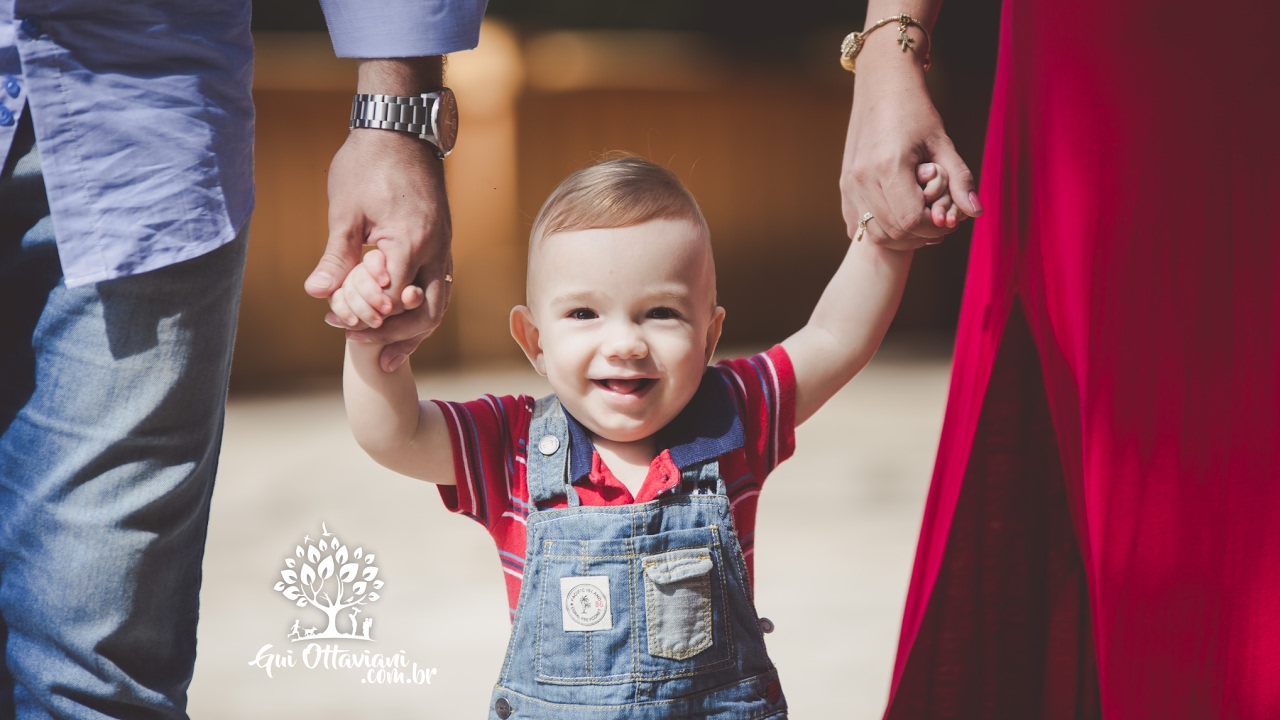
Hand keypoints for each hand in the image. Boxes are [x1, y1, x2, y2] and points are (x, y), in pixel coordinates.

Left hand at [304, 57, 451, 372]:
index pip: (393, 300)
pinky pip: (438, 286)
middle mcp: (437, 249)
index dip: (367, 317)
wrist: (401, 127)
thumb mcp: (344, 210)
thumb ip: (336, 256)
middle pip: (427, 312)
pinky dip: (421, 309)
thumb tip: (318, 293)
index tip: (338, 325)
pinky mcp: (443, 242)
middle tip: (364, 351)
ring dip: (413, 330)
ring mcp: (445, 246)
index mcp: (411, 242)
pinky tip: (399, 320)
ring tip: (387, 355)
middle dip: (397, 337)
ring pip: (439, 303)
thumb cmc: (368, 163)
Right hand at [840, 34, 980, 249]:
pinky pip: (858, 223)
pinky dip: (879, 227)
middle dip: (920, 234)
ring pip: (875, 232)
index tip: (948, 217)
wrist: (882, 85)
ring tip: (920, 219)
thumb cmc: (915, 110)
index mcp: (889, 166)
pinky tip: (897, 215)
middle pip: (893, 232)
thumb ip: (959, 179)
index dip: (934, 227)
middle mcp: (863, 178)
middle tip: (938, 219)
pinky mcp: (844, 184)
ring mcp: (849, 183)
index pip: (911, 221)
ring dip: (901, 235)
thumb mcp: (942, 142)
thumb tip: (976, 211)